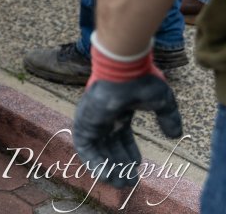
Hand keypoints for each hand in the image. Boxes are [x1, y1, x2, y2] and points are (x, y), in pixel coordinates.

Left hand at [73, 45, 182, 187]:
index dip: (128, 151)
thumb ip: (168, 118)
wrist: (123, 73)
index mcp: (118, 111)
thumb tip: (175, 135)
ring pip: (97, 150)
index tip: (136, 165)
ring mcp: (92, 121)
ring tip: (121, 183)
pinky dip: (95, 164)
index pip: (121, 136)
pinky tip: (108, 176)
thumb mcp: (161, 102)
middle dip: (119, 164)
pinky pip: (85, 149)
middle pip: (109, 146)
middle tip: (130, 181)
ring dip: (108, 168)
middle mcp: (103, 117)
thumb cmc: (140, 82)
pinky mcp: (83, 124)